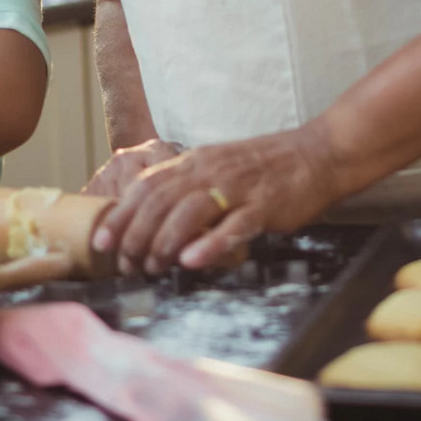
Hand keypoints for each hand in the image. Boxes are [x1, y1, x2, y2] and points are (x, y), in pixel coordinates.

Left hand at [92, 126, 342, 274]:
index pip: (146, 185)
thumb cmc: (265, 168)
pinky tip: (191, 261)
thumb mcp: (218, 168)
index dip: (120, 214)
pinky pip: (233, 225)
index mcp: (196, 160)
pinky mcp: (264, 205)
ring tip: (152, 266)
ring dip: (164, 242)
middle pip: (160, 201)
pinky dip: (210, 244)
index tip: (102, 241)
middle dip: (136, 235)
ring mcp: (238, 187)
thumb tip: (151, 219)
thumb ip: (188, 188)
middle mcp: (210, 170)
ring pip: (189, 212)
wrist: (317, 154)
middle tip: (126, 264)